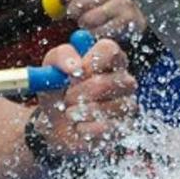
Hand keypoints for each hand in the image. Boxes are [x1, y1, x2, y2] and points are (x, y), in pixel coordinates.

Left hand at [37, 38, 136, 158]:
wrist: (55, 123)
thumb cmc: (58, 90)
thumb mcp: (52, 67)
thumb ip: (61, 57)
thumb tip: (74, 67)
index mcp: (109, 59)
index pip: (110, 49)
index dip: (91, 61)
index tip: (75, 72)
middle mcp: (124, 80)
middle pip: (109, 82)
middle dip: (79, 93)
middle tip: (66, 97)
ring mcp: (127, 104)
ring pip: (109, 107)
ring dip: (80, 112)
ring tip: (70, 112)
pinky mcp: (123, 127)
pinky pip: (106, 128)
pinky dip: (85, 128)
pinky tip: (79, 126)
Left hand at [51, 0, 145, 40]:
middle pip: (80, 2)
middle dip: (73, 9)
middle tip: (76, 10)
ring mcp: (126, 5)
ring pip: (89, 19)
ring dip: (84, 21)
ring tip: (90, 17)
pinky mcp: (133, 22)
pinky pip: (102, 32)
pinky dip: (97, 31)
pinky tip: (102, 25)